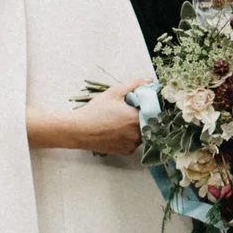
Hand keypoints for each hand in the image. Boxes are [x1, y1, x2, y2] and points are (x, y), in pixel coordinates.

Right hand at [26, 79, 150, 155]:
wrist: (79, 130)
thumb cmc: (95, 112)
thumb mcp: (114, 93)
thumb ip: (134, 84)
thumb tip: (148, 81)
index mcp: (137, 119)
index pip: (153, 111)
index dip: (149, 106)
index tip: (141, 104)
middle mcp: (137, 135)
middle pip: (149, 123)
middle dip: (142, 116)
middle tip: (129, 111)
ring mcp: (132, 145)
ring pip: (142, 133)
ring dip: (137, 127)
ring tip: (121, 121)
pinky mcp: (126, 151)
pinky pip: (134, 142)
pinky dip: (130, 137)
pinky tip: (118, 130)